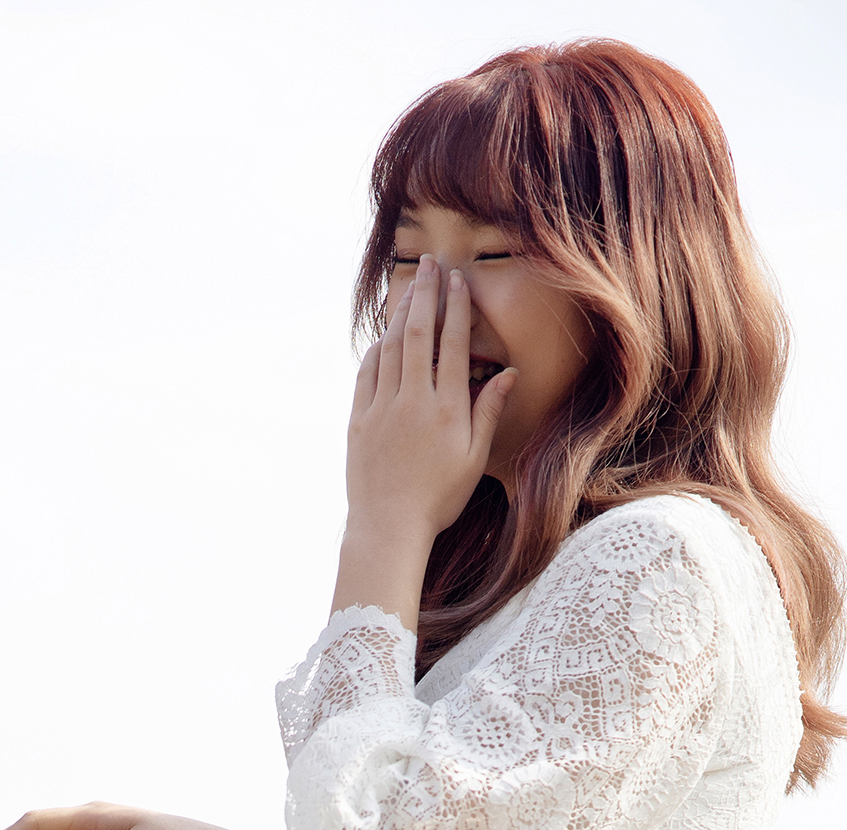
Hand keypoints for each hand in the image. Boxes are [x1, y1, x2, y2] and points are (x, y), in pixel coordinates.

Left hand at [333, 257, 515, 627]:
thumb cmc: (438, 499)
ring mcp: (381, 408)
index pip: (451, 342)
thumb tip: (508, 373)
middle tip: (430, 264)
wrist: (388, 529)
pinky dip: (376, 350)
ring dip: (399, 314)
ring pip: (390, 348)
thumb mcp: (474, 459)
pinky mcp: (358, 421)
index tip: (456, 281)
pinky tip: (383, 338)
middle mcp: (412, 401)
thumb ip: (488, 411)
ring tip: (409, 290)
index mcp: (446, 408)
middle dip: (424, 293)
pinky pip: (366, 373)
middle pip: (417, 332)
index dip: (455, 307)